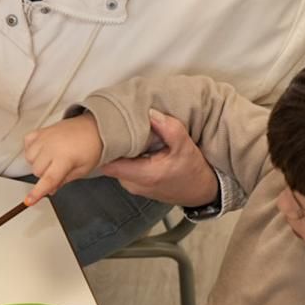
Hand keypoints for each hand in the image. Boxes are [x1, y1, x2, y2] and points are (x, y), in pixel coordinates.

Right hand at [23, 115, 104, 204]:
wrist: (94, 128)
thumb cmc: (91, 147)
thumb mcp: (83, 170)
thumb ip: (64, 181)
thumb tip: (50, 189)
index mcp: (65, 158)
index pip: (48, 179)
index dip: (38, 192)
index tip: (29, 201)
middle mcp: (52, 147)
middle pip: (37, 171)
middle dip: (45, 175)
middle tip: (58, 169)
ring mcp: (45, 137)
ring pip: (29, 158)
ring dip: (38, 162)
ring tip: (52, 158)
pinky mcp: (41, 131)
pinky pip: (27, 143)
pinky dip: (32, 149)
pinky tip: (43, 150)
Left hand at [100, 110, 217, 206]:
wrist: (200, 191)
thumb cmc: (193, 171)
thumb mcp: (185, 146)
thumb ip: (169, 128)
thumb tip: (150, 113)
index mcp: (143, 175)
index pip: (108, 162)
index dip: (105, 145)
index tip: (110, 129)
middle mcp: (132, 183)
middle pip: (109, 161)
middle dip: (113, 143)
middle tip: (121, 127)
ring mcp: (131, 185)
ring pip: (114, 163)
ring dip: (120, 149)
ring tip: (130, 135)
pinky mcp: (133, 184)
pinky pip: (121, 167)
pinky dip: (126, 156)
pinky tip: (136, 147)